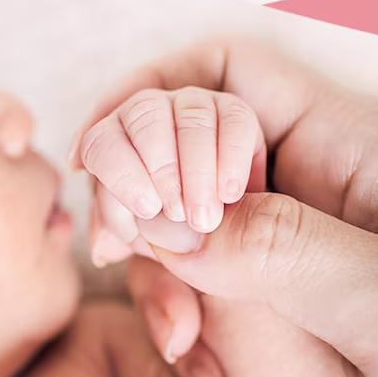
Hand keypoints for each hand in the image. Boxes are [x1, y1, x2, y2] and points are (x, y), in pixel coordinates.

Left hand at [68, 86, 266, 265]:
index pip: (99, 142)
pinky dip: (230, 155)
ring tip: (205, 217)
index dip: (117, 172)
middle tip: (176, 212)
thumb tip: (103, 248)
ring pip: (187, 114)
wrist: (278, 251)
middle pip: (140, 113)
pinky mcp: (240, 118)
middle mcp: (158, 125)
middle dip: (158, 165)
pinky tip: (229, 194)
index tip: (144, 210)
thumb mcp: (174, 263)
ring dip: (194, 167)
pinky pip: (232, 118)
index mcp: (127, 158)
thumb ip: (141, 255)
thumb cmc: (217, 258)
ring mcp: (200, 115)